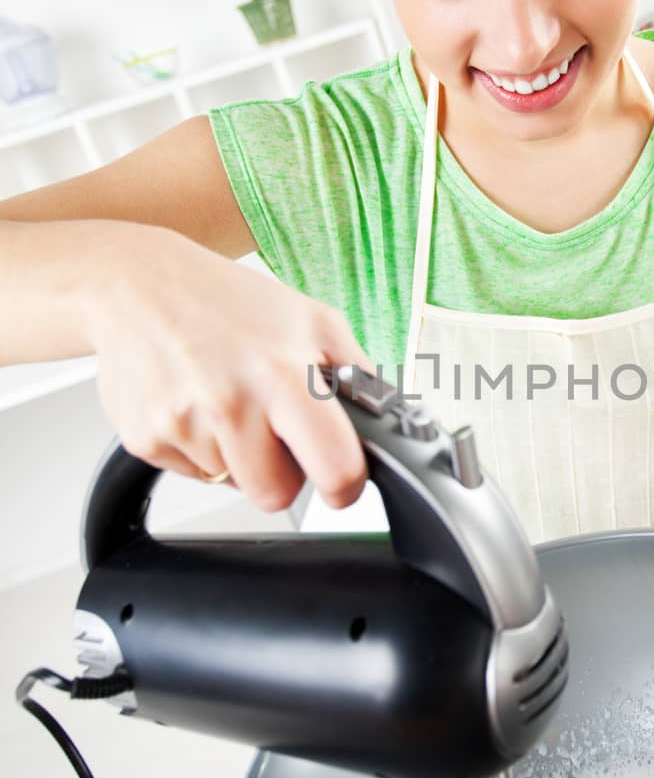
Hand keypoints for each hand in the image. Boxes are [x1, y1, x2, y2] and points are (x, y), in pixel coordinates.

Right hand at [85, 225, 374, 513]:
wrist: (136, 282)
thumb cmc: (229, 300)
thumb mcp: (314, 320)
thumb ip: (358, 376)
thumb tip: (392, 425)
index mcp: (283, 374)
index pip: (333, 469)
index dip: (345, 485)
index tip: (342, 479)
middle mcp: (230, 403)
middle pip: (276, 495)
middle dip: (283, 471)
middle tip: (274, 427)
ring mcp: (183, 424)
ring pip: (233, 483)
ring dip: (239, 454)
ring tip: (228, 398)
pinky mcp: (146, 440)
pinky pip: (193, 472)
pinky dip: (201, 446)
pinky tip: (197, 400)